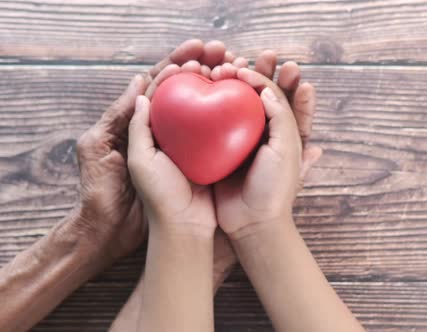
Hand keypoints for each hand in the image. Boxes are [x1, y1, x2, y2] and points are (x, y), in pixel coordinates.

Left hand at [74, 40, 235, 259]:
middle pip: (185, 95)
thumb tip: (140, 91)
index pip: (159, 93)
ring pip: (205, 108)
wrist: (183, 231)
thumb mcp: (139, 161)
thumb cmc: (156, 198)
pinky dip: (229, 113)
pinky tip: (242, 99)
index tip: (191, 58)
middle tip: (217, 57)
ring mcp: (194, 146)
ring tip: (232, 72)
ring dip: (216, 88)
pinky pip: (221, 129)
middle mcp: (172, 136)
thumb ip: (137, 127)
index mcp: (150, 134)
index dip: (173, 73)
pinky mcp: (213, 157)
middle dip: (199, 73)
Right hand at [210, 60, 322, 238]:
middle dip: (249, 73)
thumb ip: (282, 116)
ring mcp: (238, 140)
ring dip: (226, 85)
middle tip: (235, 60)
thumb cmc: (274, 188)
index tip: (253, 66)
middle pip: (255, 94)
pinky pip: (211, 123)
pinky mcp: (218, 151)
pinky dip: (206, 106)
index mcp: (283, 130)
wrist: (252, 223)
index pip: (276, 94)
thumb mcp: (286, 149)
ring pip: (232, 104)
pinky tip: (200, 90)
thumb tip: (267, 87)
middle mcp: (261, 132)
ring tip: (216, 70)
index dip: (267, 76)